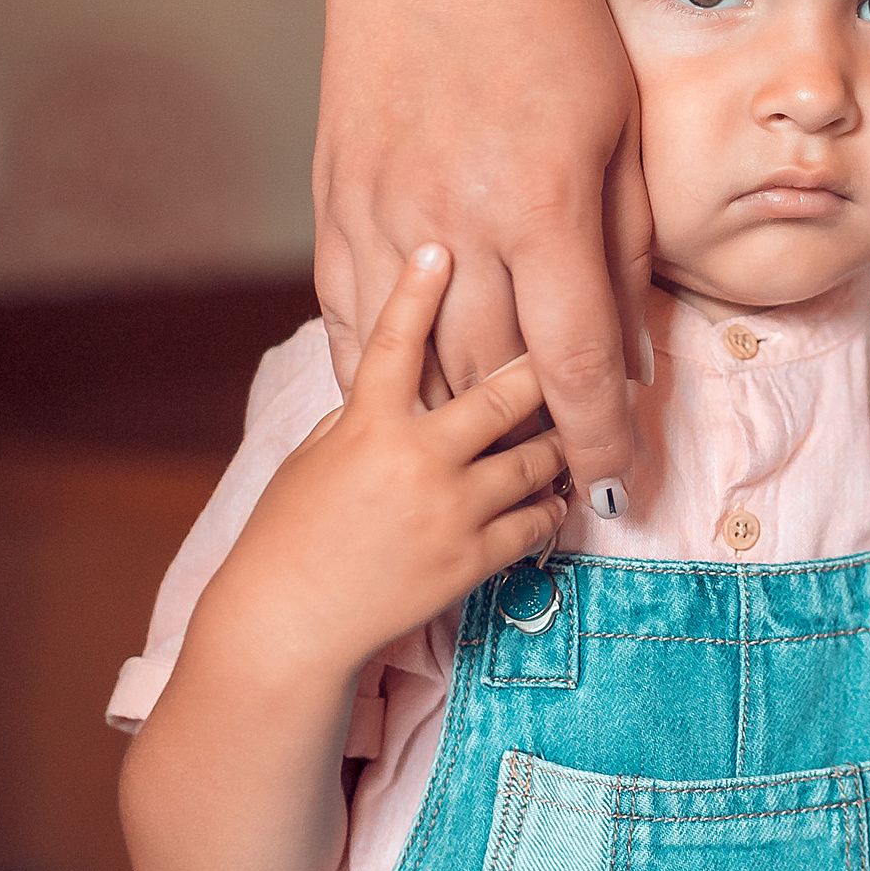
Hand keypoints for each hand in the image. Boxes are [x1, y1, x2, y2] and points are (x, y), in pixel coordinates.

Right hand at [225, 244, 570, 674]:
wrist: (290, 624)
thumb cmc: (290, 534)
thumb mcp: (315, 456)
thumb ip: (363, 409)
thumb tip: (403, 368)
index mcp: (366, 424)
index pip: (394, 341)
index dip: (417, 292)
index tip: (440, 246)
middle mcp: (413, 458)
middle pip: (501, 392)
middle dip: (546, 362)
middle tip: (580, 339)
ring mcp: (448, 509)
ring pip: (534, 457)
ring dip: (561, 439)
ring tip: (578, 423)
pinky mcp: (471, 560)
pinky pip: (536, 522)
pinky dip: (552, 506)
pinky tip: (559, 495)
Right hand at [313, 0, 652, 510]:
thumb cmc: (552, 19)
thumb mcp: (621, 134)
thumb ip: (624, 252)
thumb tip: (629, 358)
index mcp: (541, 207)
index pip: (572, 364)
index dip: (598, 439)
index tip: (619, 484)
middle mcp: (454, 224)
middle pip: (492, 383)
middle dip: (535, 448)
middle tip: (569, 490)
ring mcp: (382, 216)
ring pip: (415, 364)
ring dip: (459, 426)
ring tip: (496, 465)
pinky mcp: (336, 204)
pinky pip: (352, 321)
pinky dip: (386, 376)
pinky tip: (414, 405)